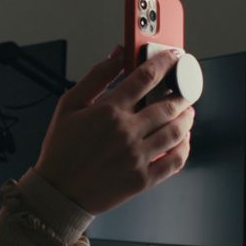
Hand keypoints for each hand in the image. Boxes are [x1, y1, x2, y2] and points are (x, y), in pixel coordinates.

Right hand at [34, 46, 194, 214]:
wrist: (58, 192)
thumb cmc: (61, 148)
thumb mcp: (69, 105)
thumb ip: (96, 76)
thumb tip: (118, 53)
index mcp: (108, 111)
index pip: (146, 77)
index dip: (165, 62)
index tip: (174, 57)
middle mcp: (126, 132)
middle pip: (169, 104)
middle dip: (183, 92)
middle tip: (186, 88)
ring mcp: (136, 157)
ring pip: (177, 131)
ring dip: (187, 117)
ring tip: (187, 112)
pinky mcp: (142, 179)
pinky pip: (175, 160)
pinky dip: (185, 147)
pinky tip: (183, 140)